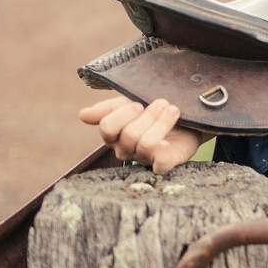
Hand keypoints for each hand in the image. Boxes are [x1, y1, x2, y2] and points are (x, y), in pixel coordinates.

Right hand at [79, 96, 205, 173]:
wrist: (185, 116)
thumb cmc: (152, 110)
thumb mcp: (129, 102)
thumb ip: (107, 109)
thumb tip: (82, 115)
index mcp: (114, 134)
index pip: (108, 127)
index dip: (124, 114)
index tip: (139, 104)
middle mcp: (126, 149)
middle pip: (130, 135)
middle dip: (149, 115)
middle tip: (163, 103)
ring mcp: (144, 158)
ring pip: (146, 144)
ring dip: (162, 123)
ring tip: (173, 110)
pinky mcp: (164, 164)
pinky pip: (160, 165)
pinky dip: (162, 153)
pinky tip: (166, 143)